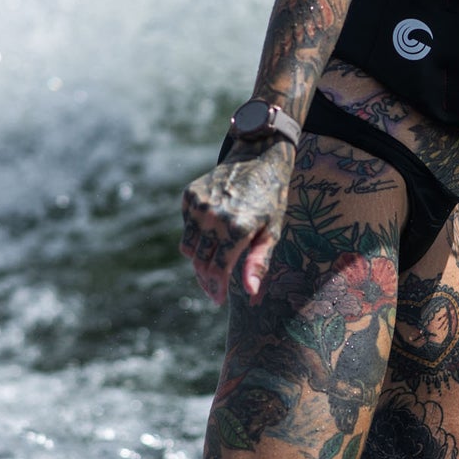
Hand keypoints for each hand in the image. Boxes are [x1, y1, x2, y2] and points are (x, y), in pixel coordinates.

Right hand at [180, 140, 294, 305]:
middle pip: (200, 262)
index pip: (218, 270)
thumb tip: (250, 291)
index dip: (217, 288)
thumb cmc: (270, 199)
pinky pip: (186, 228)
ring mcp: (199, 205)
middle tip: (213, 290)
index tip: (218, 300)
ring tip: (212, 265)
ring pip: (188, 248)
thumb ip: (259, 262)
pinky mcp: (190, 196)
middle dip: (206, 280)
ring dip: (198, 261)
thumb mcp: (272, 231)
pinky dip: (195, 236)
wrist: (258, 158)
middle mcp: (214, 217)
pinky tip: (211, 234)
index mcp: (237, 228)